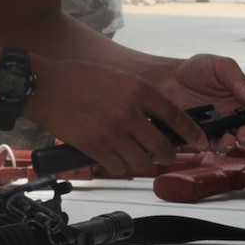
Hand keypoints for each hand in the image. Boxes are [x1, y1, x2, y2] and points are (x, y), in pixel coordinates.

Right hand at [27, 56, 202, 177]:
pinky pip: (120, 166)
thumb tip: (157, 119)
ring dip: (144, 162)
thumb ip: (139, 97)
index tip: (201, 141)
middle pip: (163, 146)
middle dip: (168, 154)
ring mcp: (113, 132)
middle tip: (166, 154)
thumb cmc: (76, 78)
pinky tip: (118, 158)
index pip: (176, 117)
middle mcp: (129, 112)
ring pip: (143, 161)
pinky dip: (122, 166)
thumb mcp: (117, 78)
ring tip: (138, 156)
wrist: (43, 86)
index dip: (193, 133)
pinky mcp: (96, 147)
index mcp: (137, 90)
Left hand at [147, 53, 244, 145]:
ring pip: (229, 143)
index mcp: (244, 101)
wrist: (167, 76)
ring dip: (230, 144)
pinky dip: (209, 145)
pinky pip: (207, 145)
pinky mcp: (199, 134)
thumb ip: (237, 80)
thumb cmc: (196, 69)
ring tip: (226, 139)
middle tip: (243, 134)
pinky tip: (206, 139)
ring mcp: (216, 128)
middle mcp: (233, 117)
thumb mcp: (221, 66)